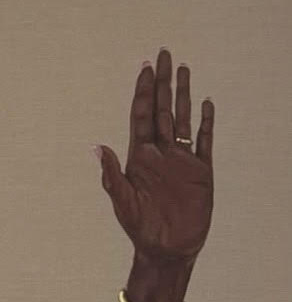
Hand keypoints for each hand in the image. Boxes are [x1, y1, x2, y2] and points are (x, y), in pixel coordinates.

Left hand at [96, 48, 214, 264]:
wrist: (167, 248)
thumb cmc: (139, 228)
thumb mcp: (122, 202)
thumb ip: (111, 175)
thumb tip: (97, 147)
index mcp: (138, 157)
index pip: (140, 115)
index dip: (142, 91)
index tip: (144, 68)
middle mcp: (159, 152)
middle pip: (160, 108)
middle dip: (161, 82)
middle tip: (163, 54)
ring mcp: (180, 159)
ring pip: (181, 118)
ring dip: (182, 94)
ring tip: (184, 68)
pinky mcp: (200, 170)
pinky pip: (203, 141)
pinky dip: (204, 122)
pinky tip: (204, 103)